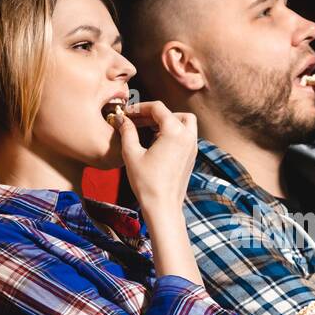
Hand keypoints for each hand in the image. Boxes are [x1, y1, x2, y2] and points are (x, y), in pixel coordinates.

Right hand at [115, 100, 197, 220]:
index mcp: (175, 132)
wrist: (163, 206)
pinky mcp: (192, 156)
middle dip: (153, 114)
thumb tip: (122, 119)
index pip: (158, 108)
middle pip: (173, 113)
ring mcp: (193, 147)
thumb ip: (127, 131)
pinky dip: (173, 132)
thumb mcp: (131, 154)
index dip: (140, 107)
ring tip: (148, 129)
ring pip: (184, 122)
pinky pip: (186, 135)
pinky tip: (156, 142)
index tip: (127, 113)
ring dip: (167, 121)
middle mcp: (188, 136)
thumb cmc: (147, 183)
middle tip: (136, 120)